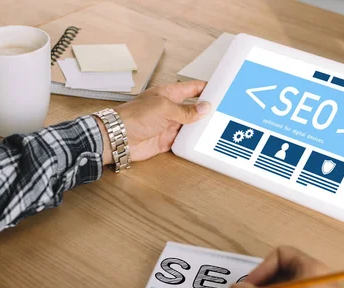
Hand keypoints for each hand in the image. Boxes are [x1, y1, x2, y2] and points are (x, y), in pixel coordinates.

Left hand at [95, 81, 211, 164]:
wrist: (118, 138)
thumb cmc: (134, 117)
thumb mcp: (164, 108)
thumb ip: (186, 110)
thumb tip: (205, 108)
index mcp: (168, 94)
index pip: (191, 89)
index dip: (205, 88)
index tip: (221, 89)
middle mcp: (169, 109)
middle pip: (193, 109)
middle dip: (206, 110)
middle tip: (225, 112)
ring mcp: (167, 126)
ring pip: (189, 126)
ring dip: (200, 128)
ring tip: (219, 128)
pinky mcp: (165, 141)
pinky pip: (182, 142)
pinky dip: (191, 142)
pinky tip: (203, 142)